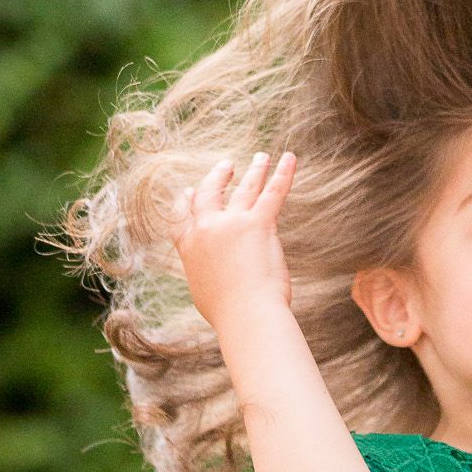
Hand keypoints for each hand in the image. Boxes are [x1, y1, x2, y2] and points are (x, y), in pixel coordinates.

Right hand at [171, 151, 297, 327]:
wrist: (246, 314)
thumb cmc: (229, 313)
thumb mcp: (204, 292)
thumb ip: (206, 272)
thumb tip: (216, 273)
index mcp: (189, 247)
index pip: (181, 217)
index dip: (185, 201)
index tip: (188, 191)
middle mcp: (207, 229)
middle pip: (210, 194)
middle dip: (218, 177)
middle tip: (227, 165)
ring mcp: (233, 223)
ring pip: (245, 188)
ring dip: (254, 169)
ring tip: (261, 156)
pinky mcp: (259, 223)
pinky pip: (273, 191)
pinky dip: (283, 173)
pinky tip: (290, 158)